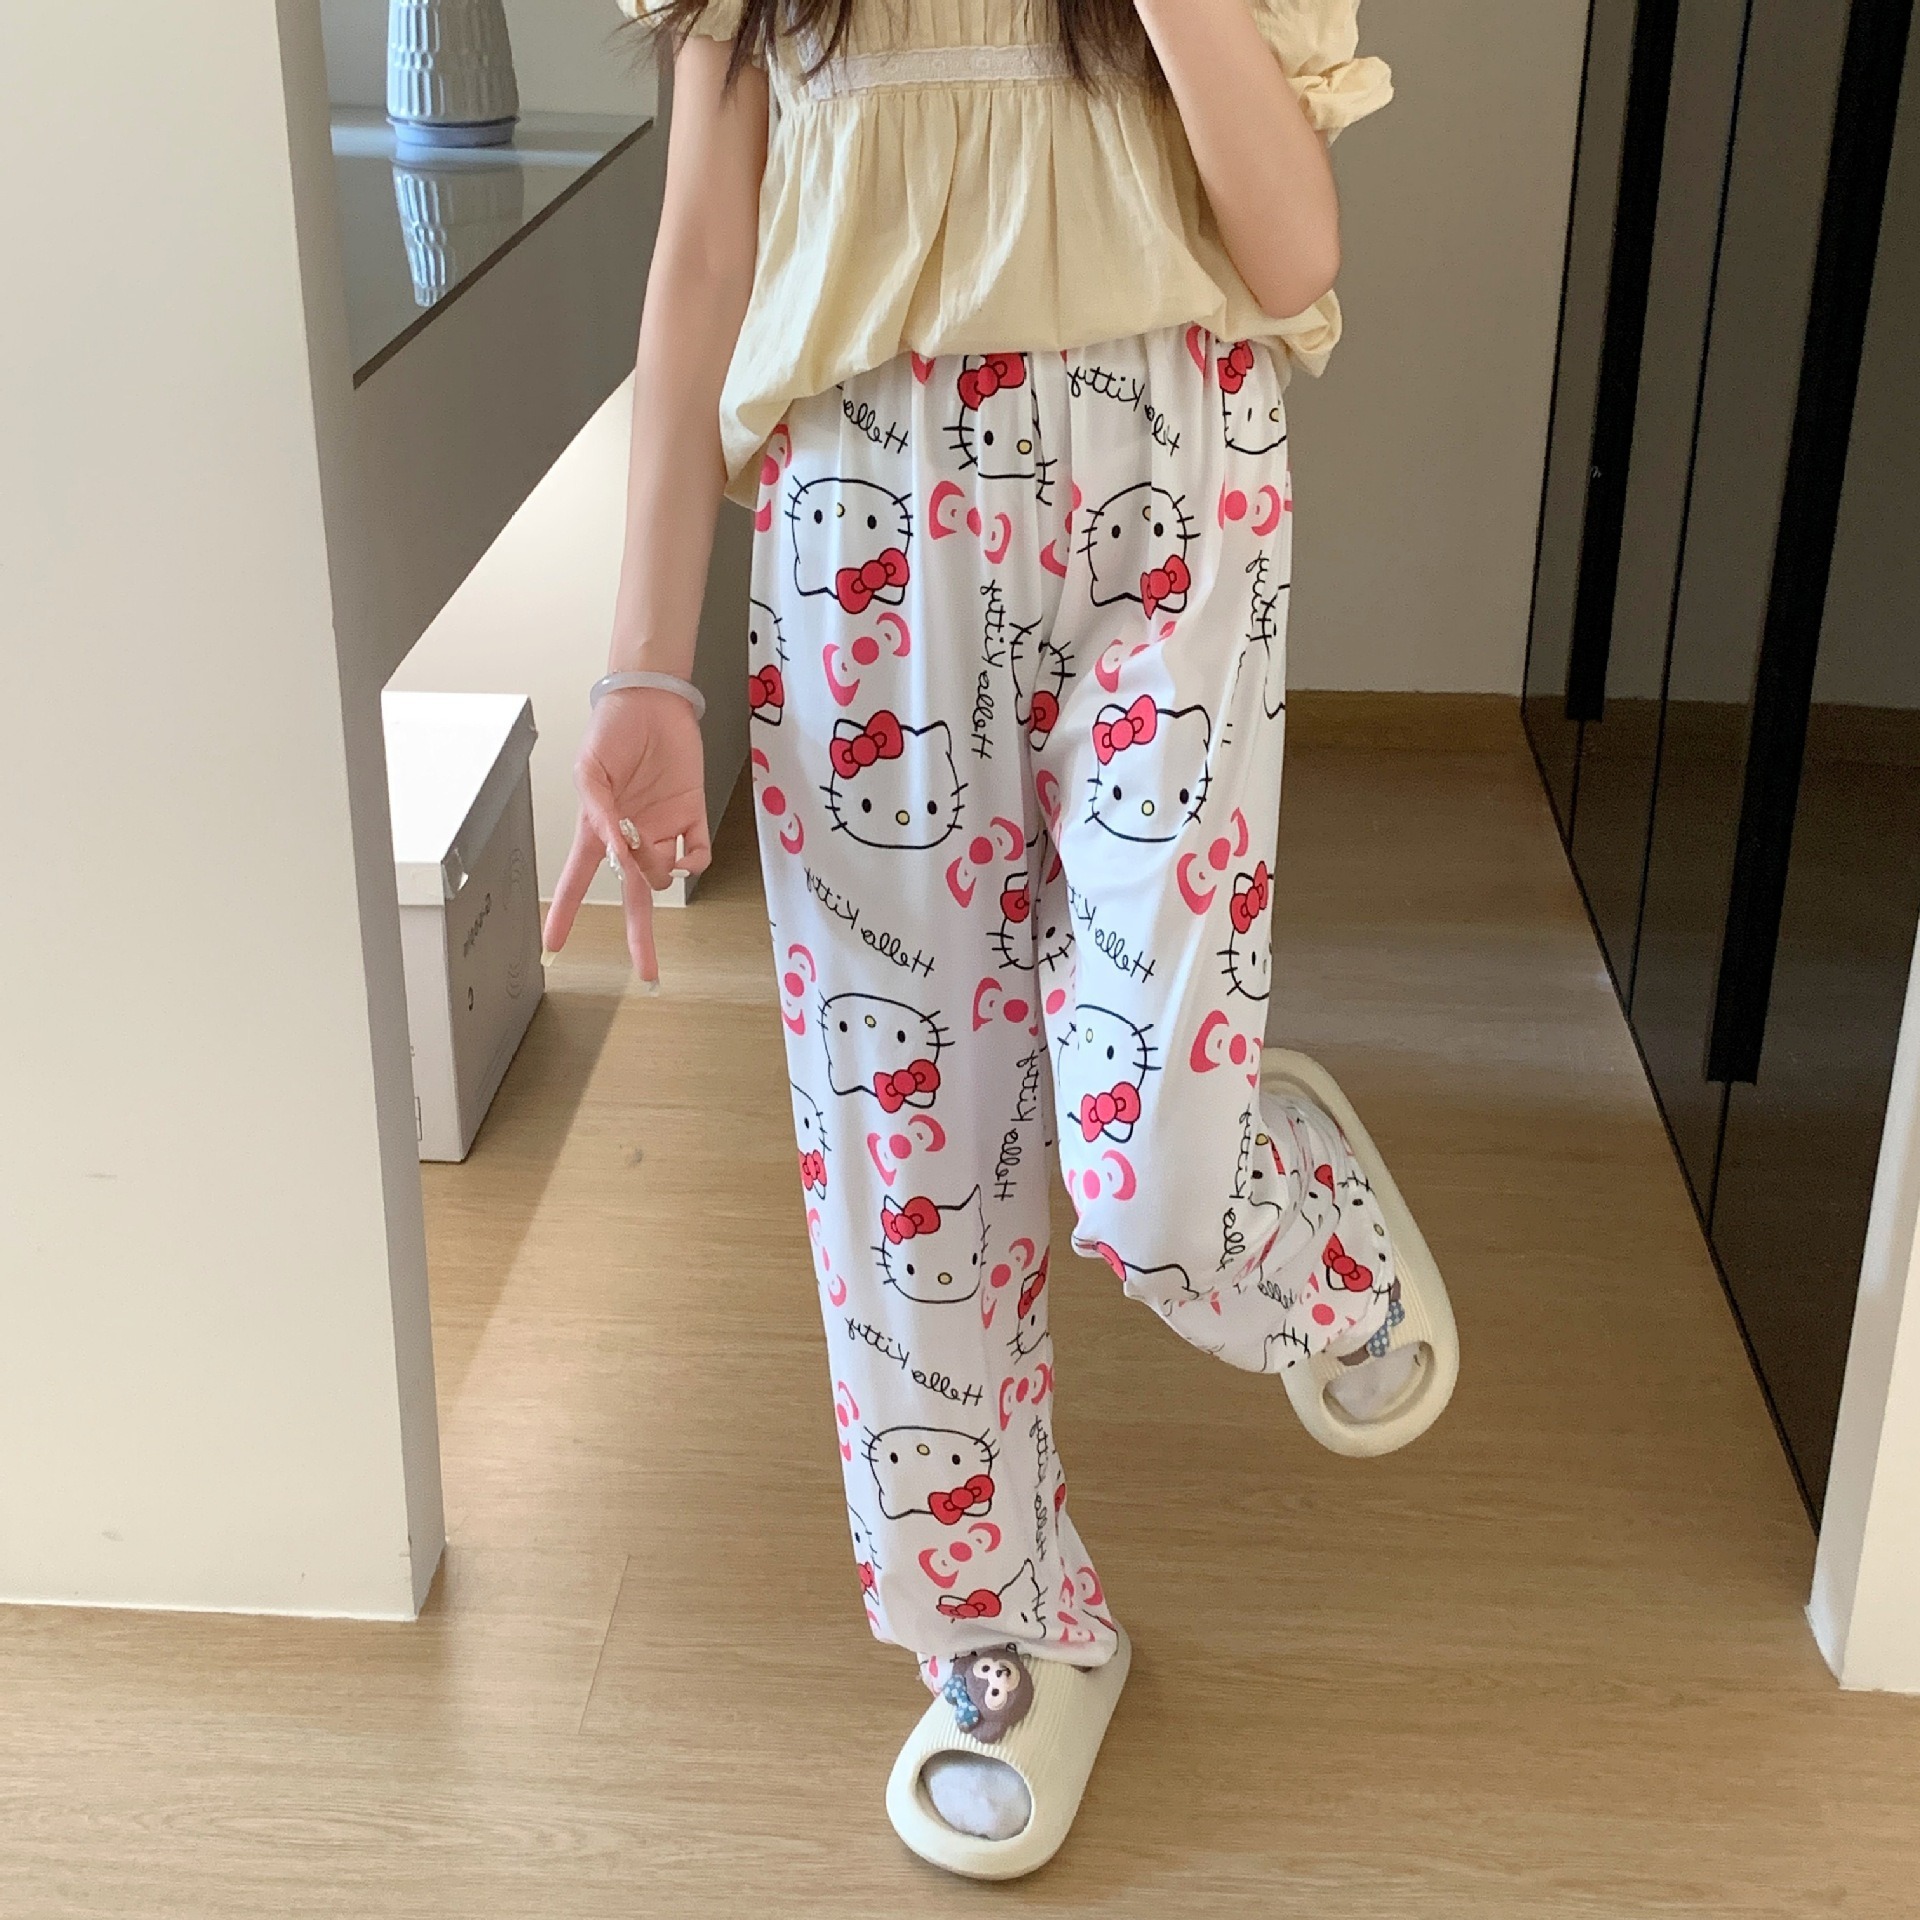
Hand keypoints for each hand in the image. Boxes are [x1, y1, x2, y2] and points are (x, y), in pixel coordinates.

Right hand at [543, 686, 711, 982]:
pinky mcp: (692, 816)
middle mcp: (631, 837)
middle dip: (641, 938)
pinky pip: (697, 854)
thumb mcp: (591, 770)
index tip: (553, 945)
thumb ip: (600, 813)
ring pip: (663, 874)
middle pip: (635, 897)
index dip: (565, 912)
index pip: (578, 879)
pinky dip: (694, 860)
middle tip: (648, 974)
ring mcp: (663, 829)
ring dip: (655, 867)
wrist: (653, 701)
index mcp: (597, 828)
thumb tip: (613, 849)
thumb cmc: (612, 731)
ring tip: (644, 833)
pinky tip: (685, 850)